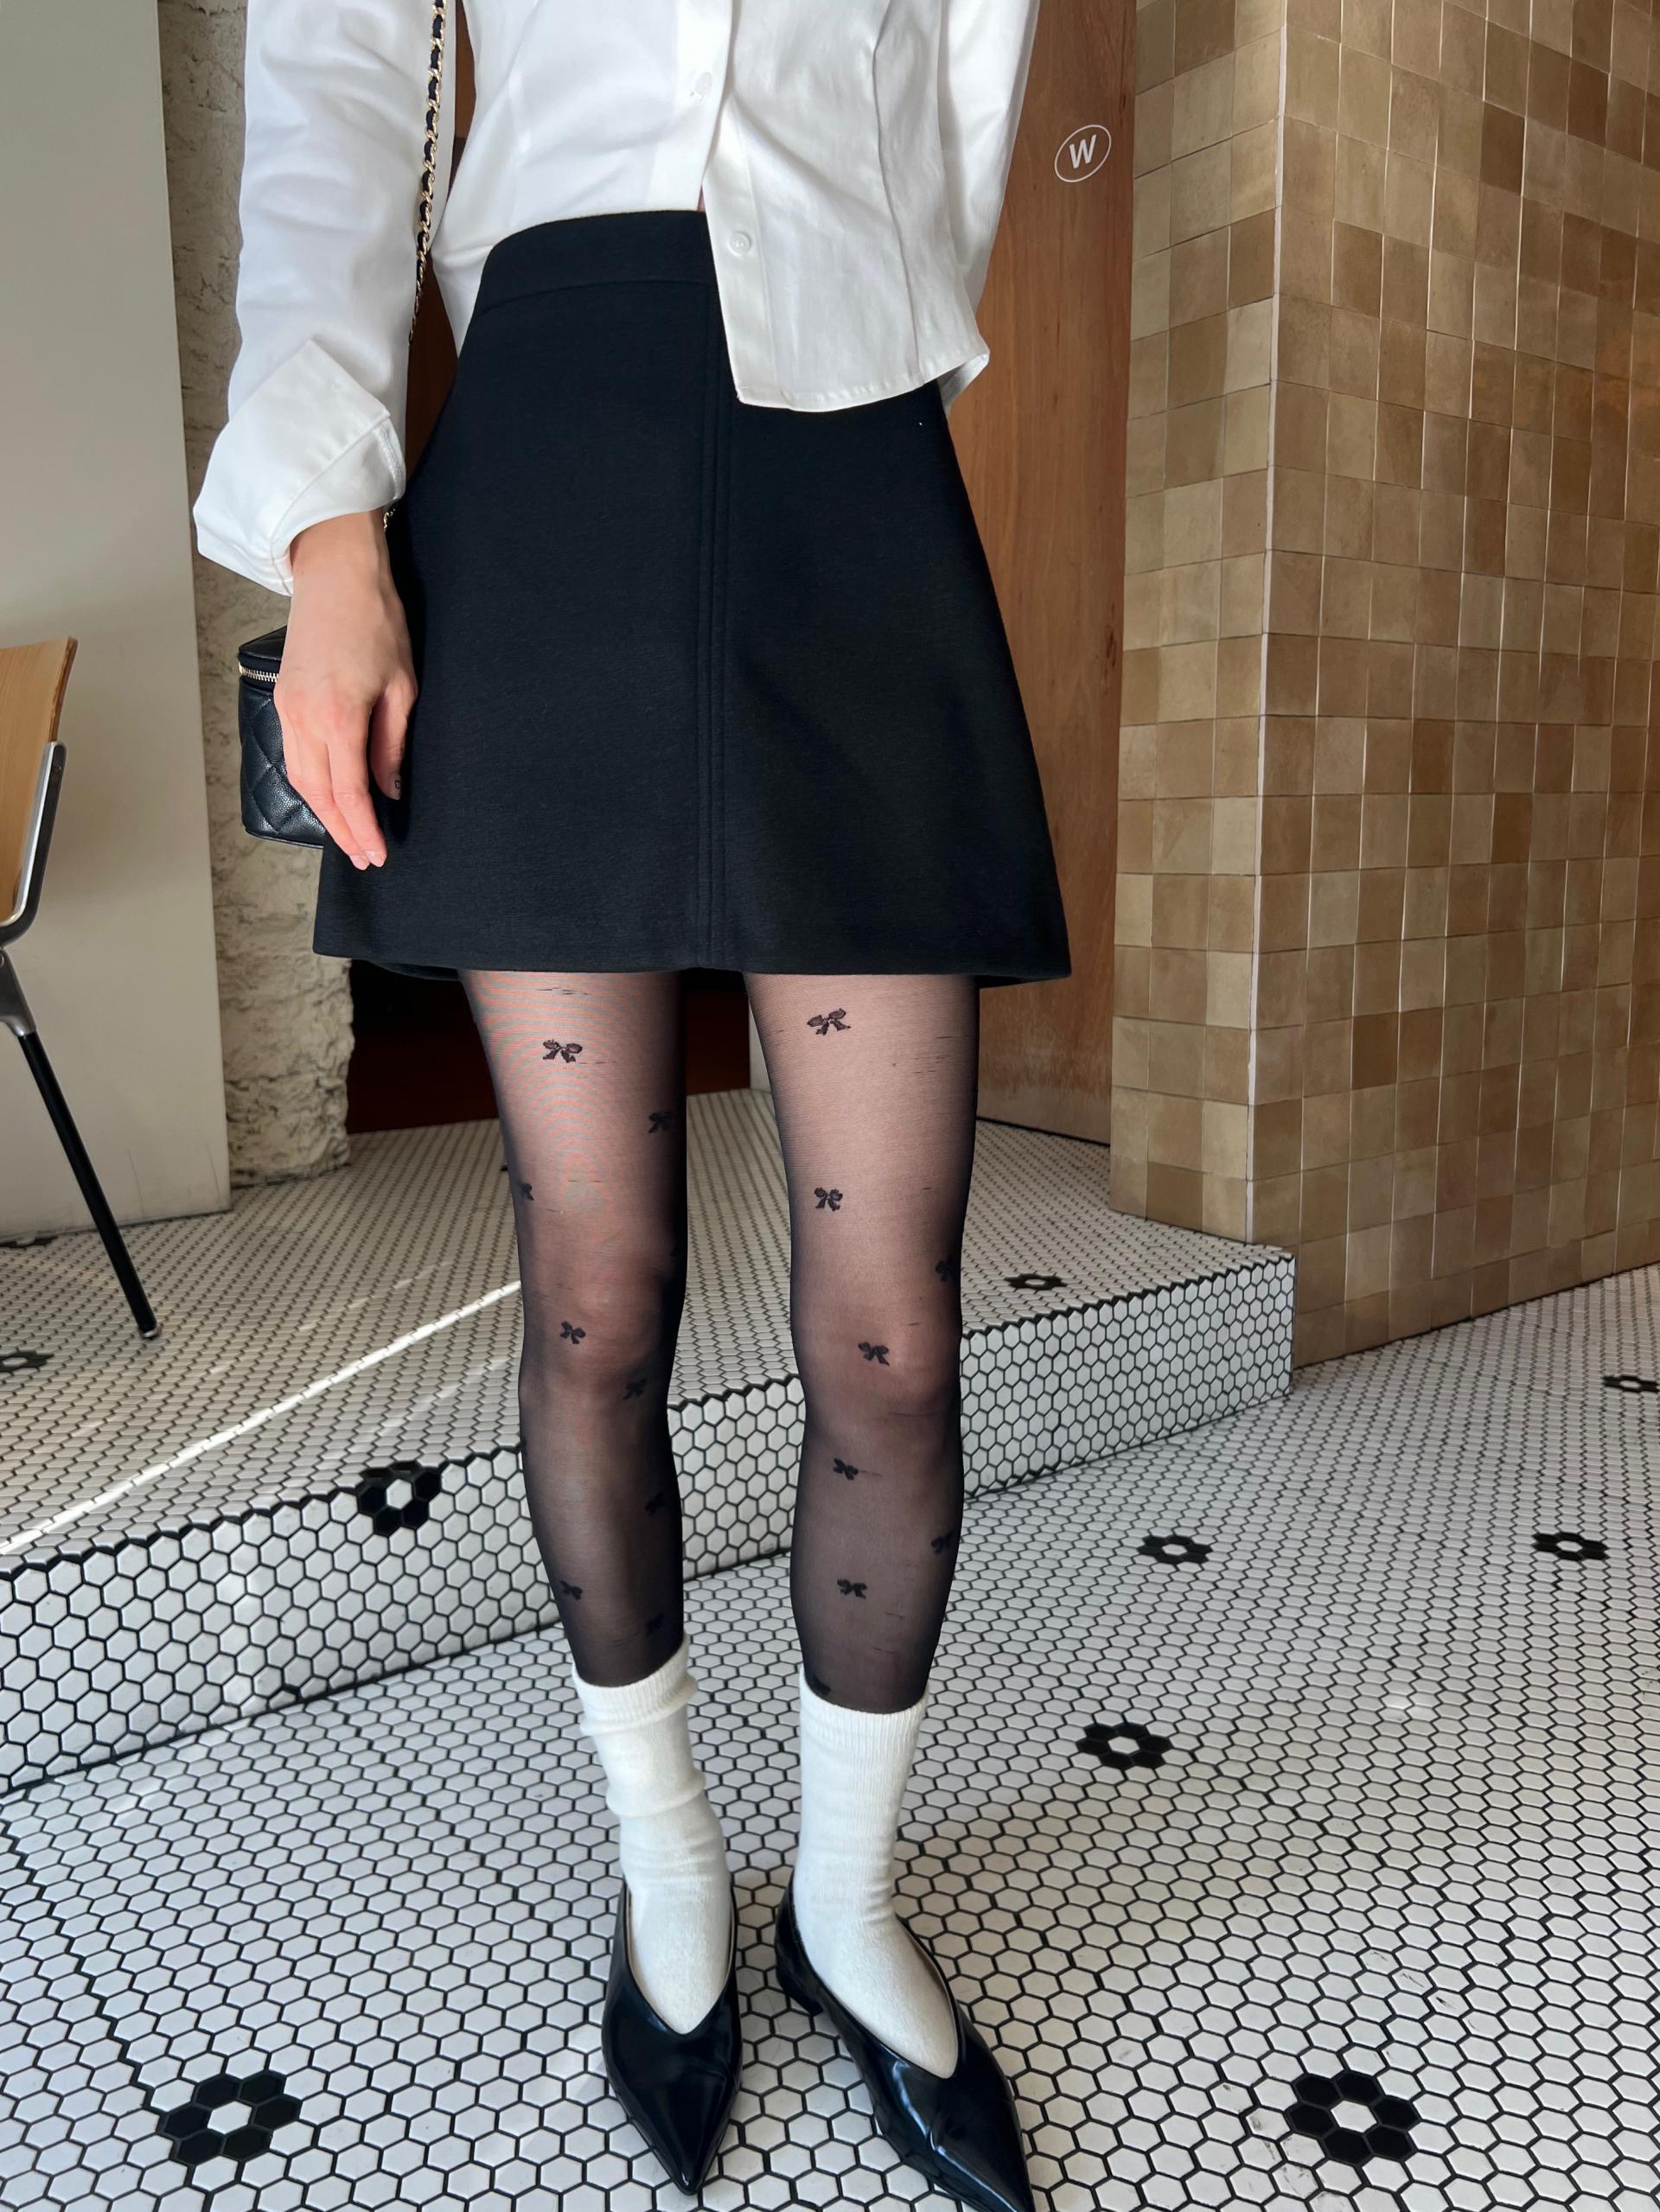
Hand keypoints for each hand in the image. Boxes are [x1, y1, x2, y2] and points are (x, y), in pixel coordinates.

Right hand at [274, 510, 415, 867]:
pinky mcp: (282, 698)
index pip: (350, 792)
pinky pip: (293, 754)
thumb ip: (392, 745)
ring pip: (300, 777)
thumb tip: (389, 791)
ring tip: (348, 835)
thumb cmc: (377, 622)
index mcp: (339, 717)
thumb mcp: (402, 687)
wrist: (335, 574)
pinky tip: (328, 796)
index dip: (363, 829)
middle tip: (362, 857)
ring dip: (322, 812)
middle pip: (317, 793)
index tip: (377, 854)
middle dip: (341, 831)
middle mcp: (304, 718)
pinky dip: (310, 783)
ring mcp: (287, 708)